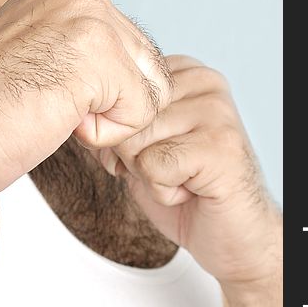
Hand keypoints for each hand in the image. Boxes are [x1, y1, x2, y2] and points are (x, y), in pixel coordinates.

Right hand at [0, 0, 173, 201]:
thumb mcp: (41, 58)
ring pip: (152, 93)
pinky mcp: (94, 55)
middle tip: (57, 114)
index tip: (54, 99)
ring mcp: (88, 17)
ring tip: (53, 113)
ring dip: (108, 121)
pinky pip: (141, 114)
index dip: (106, 95)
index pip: (137, 51)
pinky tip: (54, 121)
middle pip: (152, 70)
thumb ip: (86, 49)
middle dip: (113, 108)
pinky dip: (103, 137)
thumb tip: (139, 71)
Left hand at [97, 54, 281, 284]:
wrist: (232, 234)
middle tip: (170, 170)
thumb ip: (113, 123)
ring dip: (150, 176)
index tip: (153, 151)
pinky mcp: (220, 147)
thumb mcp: (141, 146)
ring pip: (135, 143)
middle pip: (123, 119)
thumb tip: (75, 116)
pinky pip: (154, 166)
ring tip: (183, 178)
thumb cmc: (185, 188)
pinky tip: (191, 190)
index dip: (120, 135)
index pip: (116, 93)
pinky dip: (164, 191)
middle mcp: (205, 82)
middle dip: (133, 158)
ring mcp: (216, 112)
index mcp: (186, 72)